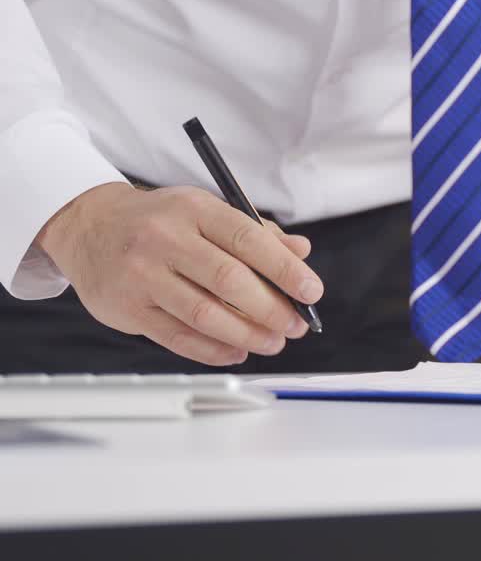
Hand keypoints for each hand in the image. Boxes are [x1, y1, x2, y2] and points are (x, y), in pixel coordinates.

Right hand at [36, 183, 323, 365]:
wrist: (90, 226)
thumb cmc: (158, 221)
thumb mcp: (206, 210)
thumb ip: (256, 232)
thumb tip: (301, 251)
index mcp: (194, 209)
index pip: (248, 240)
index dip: (285, 270)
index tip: (310, 291)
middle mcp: (165, 239)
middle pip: (229, 281)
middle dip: (272, 309)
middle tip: (295, 325)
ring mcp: (142, 275)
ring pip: (205, 314)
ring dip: (247, 334)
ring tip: (272, 342)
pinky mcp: (127, 307)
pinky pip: (178, 337)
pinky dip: (213, 350)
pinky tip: (236, 351)